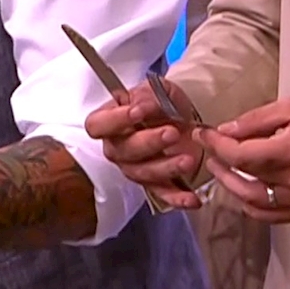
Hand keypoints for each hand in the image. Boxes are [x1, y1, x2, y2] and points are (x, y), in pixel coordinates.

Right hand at [83, 77, 206, 210]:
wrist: (185, 118)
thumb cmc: (164, 103)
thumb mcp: (157, 89)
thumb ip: (147, 96)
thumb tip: (141, 106)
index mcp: (110, 121)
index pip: (97, 125)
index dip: (115, 120)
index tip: (137, 112)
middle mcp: (118, 148)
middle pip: (122, 151)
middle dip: (148, 142)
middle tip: (172, 133)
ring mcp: (135, 168)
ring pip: (143, 173)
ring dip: (166, 167)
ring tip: (188, 159)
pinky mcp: (156, 183)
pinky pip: (162, 194)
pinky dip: (177, 198)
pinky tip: (192, 199)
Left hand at [198, 95, 289, 222]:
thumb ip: (257, 120)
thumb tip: (226, 130)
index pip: (239, 155)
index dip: (216, 145)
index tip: (204, 134)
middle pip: (242, 181)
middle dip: (219, 165)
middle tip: (211, 151)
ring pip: (253, 203)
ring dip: (232, 187)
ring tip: (224, 170)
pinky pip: (272, 216)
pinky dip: (253, 206)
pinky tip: (245, 191)